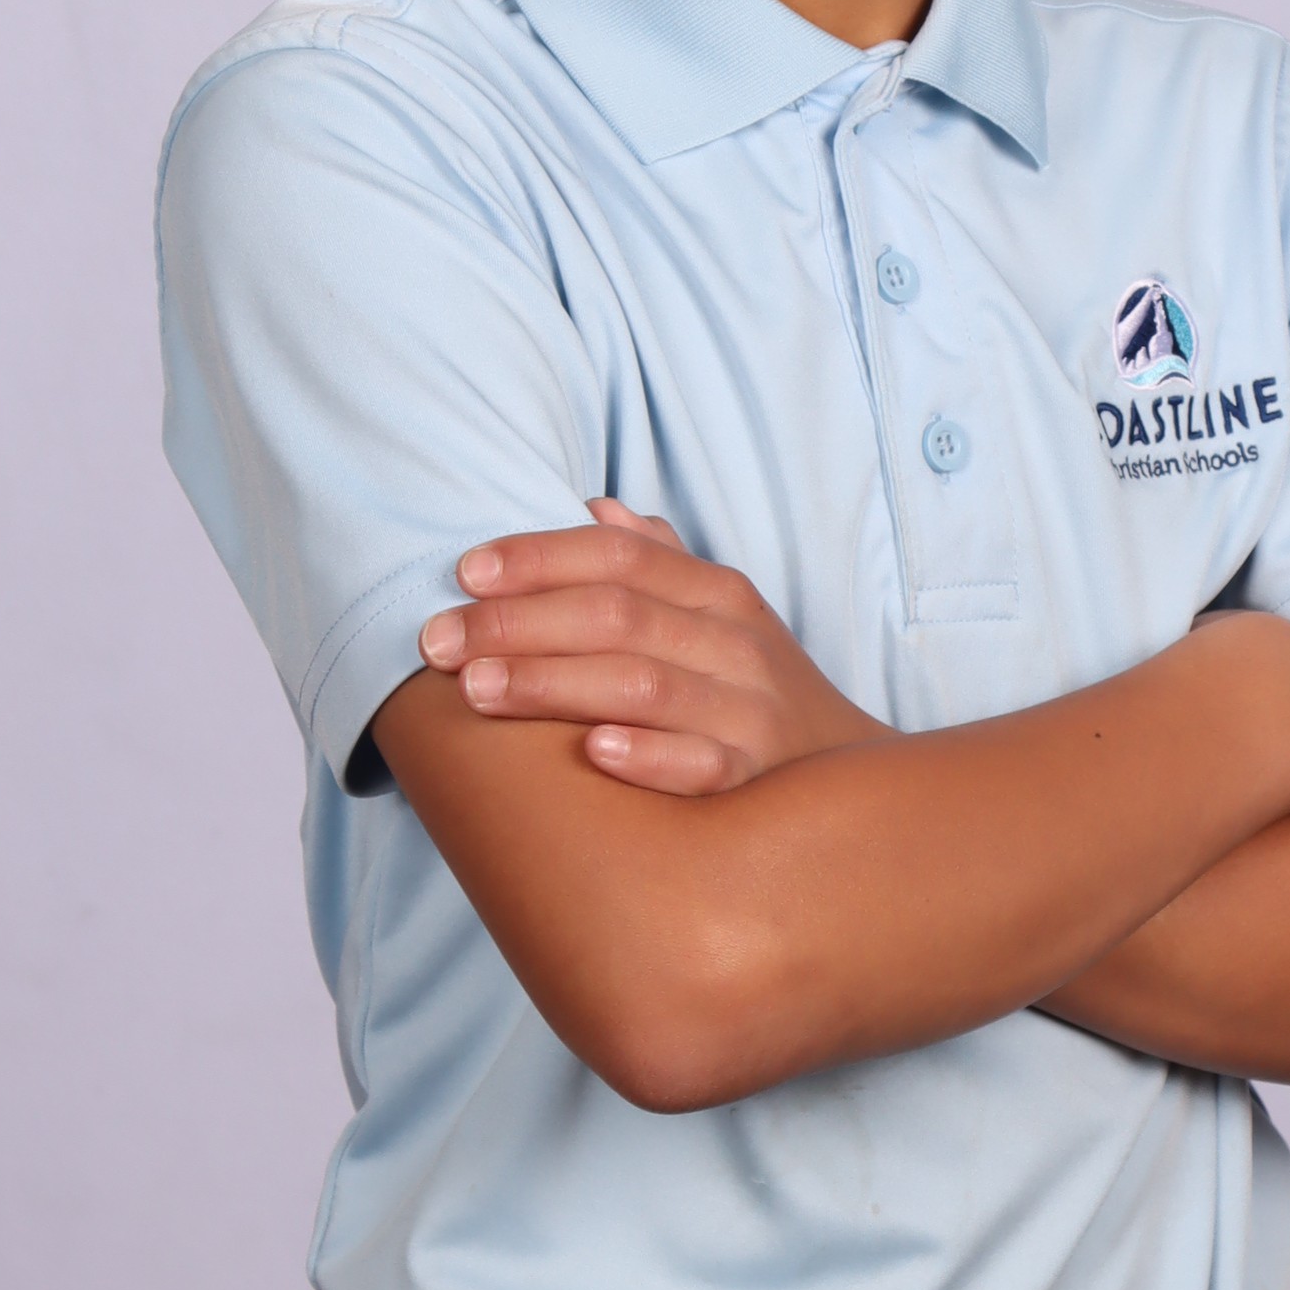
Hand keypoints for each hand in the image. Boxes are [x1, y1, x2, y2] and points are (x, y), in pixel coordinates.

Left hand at [417, 502, 886, 794]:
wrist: (851, 782)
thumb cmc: (757, 692)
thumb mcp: (722, 616)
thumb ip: (660, 561)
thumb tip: (595, 508)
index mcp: (717, 594)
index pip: (619, 556)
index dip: (539, 558)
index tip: (464, 572)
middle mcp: (735, 643)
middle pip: (617, 614)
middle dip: (518, 623)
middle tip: (438, 642)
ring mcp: (750, 711)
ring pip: (644, 685)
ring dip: (554, 682)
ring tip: (477, 689)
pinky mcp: (758, 780)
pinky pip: (702, 765)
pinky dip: (649, 756)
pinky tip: (593, 751)